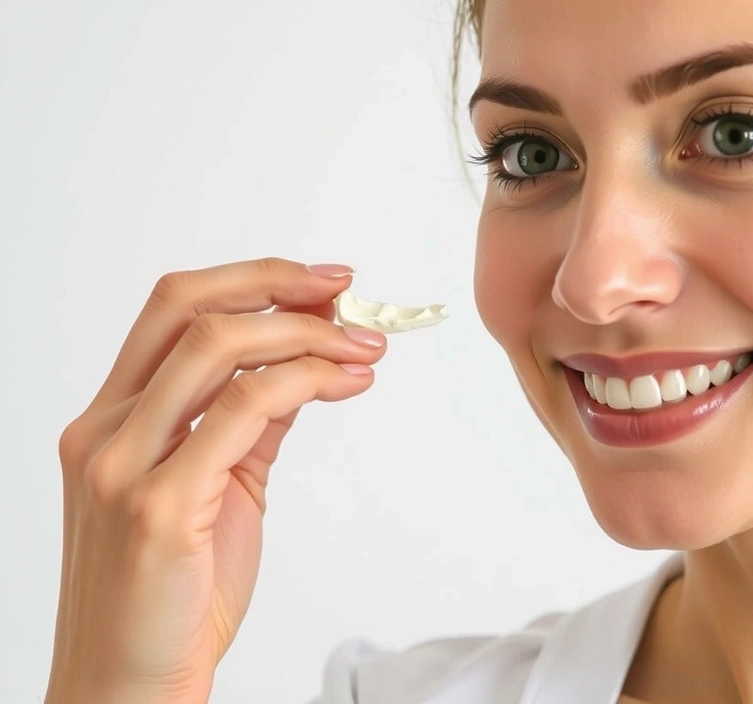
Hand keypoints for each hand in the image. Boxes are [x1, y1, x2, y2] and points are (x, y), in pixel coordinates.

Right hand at [45, 258, 384, 703]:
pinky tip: (348, 383)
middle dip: (279, 285)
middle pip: (189, 309)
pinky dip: (307, 381)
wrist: (132, 685)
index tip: (321, 281)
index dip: (252, 280)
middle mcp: (105, 432)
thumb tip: (299, 370)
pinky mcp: (159, 504)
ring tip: (365, 346)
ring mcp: (124, 466)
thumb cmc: (171, 597)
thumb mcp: (214, 492)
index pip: (172, 311)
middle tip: (349, 293)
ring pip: (220, 349)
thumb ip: (246, 427)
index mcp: (110, 422)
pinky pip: (246, 411)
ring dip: (309, 334)